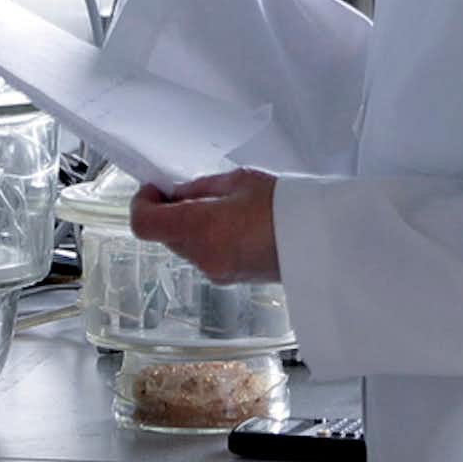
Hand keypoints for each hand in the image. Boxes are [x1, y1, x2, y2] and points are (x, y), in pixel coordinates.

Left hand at [130, 169, 280, 282]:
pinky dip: (204, 239)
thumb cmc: (285, 206)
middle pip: (163, 235)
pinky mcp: (228, 279)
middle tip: (185, 191)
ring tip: (216, 205)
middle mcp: (201, 256)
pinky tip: (229, 224)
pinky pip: (202, 256)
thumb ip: (202, 189)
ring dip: (187, 227)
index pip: (144, 224)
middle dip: (167, 212)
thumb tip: (179, 194)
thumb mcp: (239, 182)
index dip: (141, 203)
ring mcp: (215, 272)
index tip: (154, 188)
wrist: (321, 243)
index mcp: (200, 228)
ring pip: (182, 247)